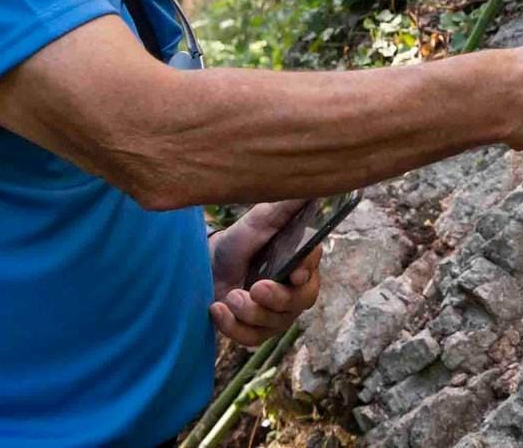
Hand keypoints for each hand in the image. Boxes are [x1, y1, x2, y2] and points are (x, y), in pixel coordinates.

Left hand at [208, 200, 323, 345]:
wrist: (209, 263)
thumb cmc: (241, 239)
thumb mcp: (262, 218)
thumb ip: (288, 205)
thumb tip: (313, 185)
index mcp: (301, 261)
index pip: (313, 269)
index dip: (305, 272)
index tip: (293, 274)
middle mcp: (296, 290)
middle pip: (299, 303)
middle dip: (276, 298)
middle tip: (255, 287)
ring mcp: (277, 314)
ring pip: (275, 323)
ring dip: (250, 312)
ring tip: (229, 296)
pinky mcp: (256, 330)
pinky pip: (252, 338)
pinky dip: (233, 328)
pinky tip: (217, 309)